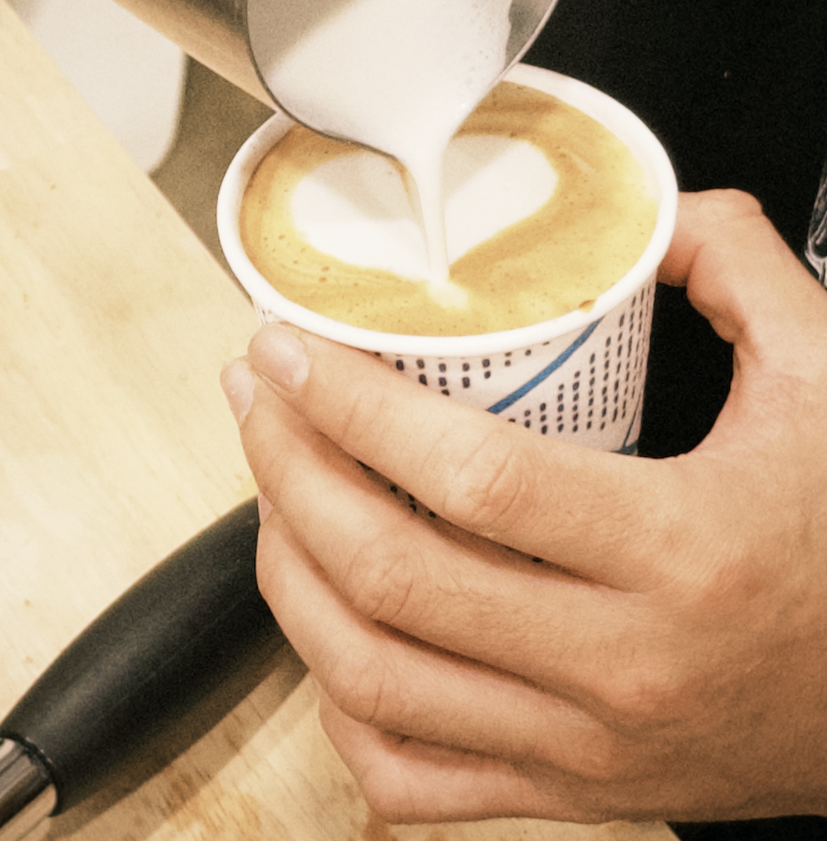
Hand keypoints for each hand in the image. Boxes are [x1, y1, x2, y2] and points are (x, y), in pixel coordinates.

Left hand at [221, 190, 826, 823]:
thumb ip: (740, 271)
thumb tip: (648, 215)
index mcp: (683, 549)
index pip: (473, 479)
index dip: (354, 407)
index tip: (289, 349)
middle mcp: (622, 664)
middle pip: (395, 577)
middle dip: (290, 473)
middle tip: (257, 396)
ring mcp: (585, 742)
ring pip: (378, 680)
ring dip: (291, 578)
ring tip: (268, 489)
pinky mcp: (571, 787)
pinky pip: (415, 776)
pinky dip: (341, 701)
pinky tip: (326, 628)